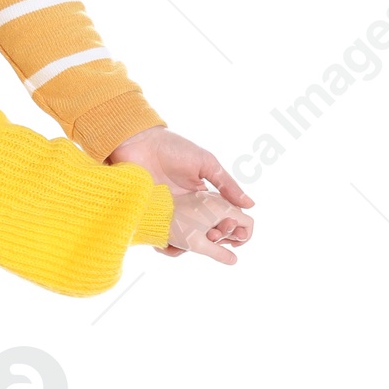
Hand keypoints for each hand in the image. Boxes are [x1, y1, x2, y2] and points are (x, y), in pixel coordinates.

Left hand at [107, 128, 253, 260]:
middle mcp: (186, 208)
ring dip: (188, 246)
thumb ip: (227, 184)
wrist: (138, 141)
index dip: (228, 228)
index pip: (220, 219)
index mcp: (202, 196)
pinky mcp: (149, 217)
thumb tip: (250, 205)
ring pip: (181, 241)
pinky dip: (164, 245)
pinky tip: (168, 245)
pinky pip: (159, 237)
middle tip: (212, 236)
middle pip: (202, 233)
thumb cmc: (173, 148)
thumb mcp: (205, 163)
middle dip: (210, 239)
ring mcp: (167, 214)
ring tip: (192, 244)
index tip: (232, 234)